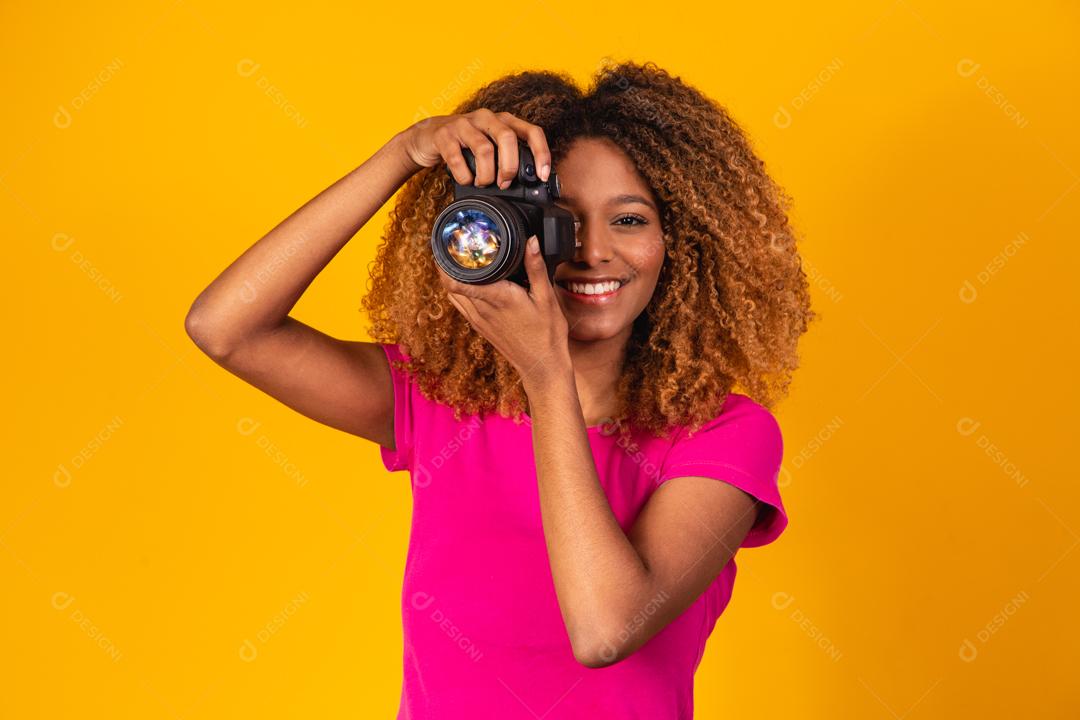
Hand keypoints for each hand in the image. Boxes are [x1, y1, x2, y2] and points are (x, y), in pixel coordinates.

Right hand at [398, 108, 551, 187]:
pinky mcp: (444, 135)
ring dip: (486, 175)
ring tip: (482, 183)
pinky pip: (457, 159)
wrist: (427, 137)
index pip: (532, 131)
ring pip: (484, 149)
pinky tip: (465, 180)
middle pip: (508, 138)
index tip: (542, 176)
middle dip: (509, 166)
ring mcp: (464, 124)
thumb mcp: (491, 147)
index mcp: (503, 121)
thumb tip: (530, 184)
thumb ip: (508, 158)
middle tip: (504, 183)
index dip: (541, 153)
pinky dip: (464, 176)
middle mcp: (487, 118)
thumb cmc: (465, 145)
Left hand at [439, 234, 571, 388]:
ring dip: (450, 277)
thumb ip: (536, 267)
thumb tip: (531, 241)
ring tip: (459, 260)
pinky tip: (469, 282)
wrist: (542, 365)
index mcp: (497, 298)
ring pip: (452, 294)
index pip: (457, 280)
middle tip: (455, 245)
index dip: (447, 261)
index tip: (449, 244)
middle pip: (449, 283)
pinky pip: (460, 305)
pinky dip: (458, 291)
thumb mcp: (547, 297)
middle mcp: (482, 309)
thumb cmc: (547, 333)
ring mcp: (478, 319)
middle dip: (448, 263)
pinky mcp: (479, 326)